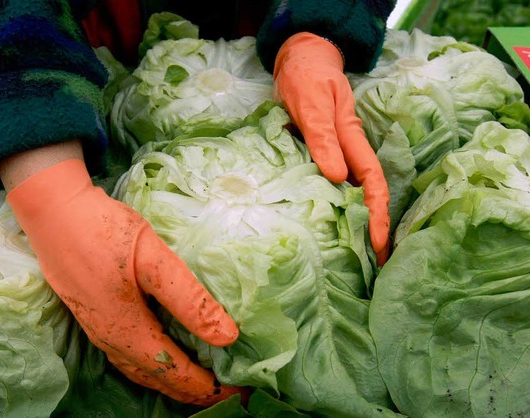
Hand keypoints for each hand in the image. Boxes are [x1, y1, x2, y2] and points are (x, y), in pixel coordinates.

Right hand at [5, 157, 243, 405]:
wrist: (51, 211)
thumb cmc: (103, 230)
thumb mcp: (153, 259)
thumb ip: (189, 299)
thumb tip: (227, 337)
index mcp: (127, 329)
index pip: (173, 370)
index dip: (206, 385)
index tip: (237, 391)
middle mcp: (109, 338)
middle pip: (155, 378)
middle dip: (191, 391)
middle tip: (225, 395)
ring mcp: (96, 328)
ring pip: (138, 370)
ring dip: (169, 382)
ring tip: (196, 385)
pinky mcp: (91, 315)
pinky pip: (125, 357)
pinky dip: (149, 368)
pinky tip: (157, 360)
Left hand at [273, 32, 389, 263]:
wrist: (298, 61)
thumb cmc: (305, 78)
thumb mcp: (311, 104)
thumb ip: (322, 138)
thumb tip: (337, 178)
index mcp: (351, 139)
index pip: (372, 183)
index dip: (377, 214)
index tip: (378, 244)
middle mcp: (347, 150)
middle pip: (368, 194)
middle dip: (374, 227)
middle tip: (376, 264)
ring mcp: (334, 153)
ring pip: (351, 193)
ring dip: (356, 221)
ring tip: (357, 256)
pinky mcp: (318, 155)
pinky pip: (330, 185)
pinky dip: (334, 207)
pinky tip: (330, 226)